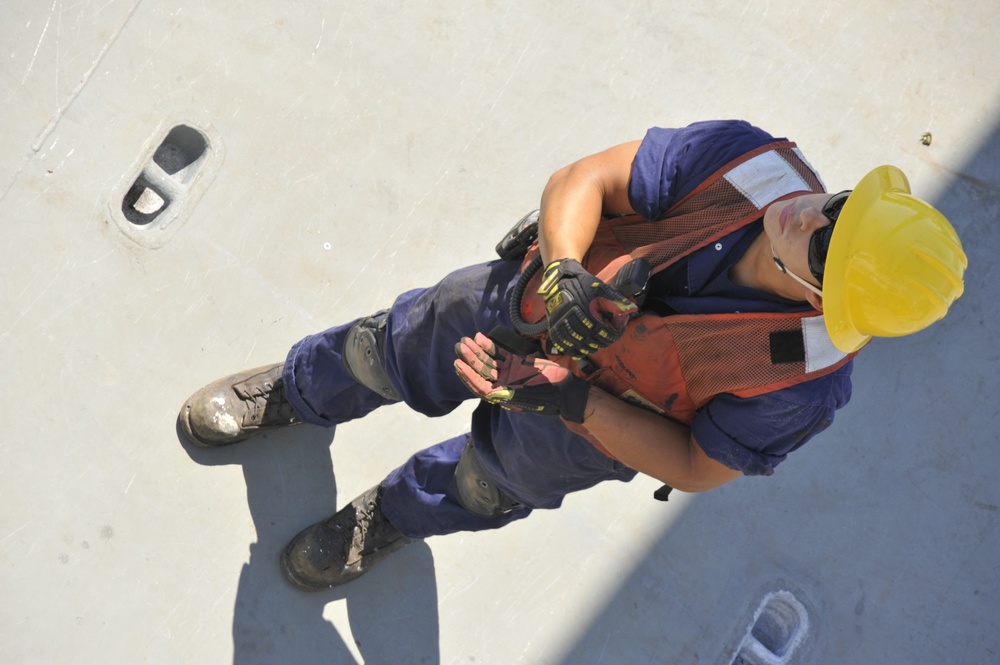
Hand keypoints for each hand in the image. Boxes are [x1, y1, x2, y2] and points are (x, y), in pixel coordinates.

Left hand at [454, 328, 589, 422]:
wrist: (564, 388)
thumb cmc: (546, 393)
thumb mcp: (525, 395)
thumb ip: (506, 393)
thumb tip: (488, 392)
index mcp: (502, 395)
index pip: (479, 386)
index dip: (468, 375)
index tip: (458, 364)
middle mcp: (502, 384)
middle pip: (481, 371)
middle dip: (470, 359)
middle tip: (459, 346)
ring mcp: (509, 373)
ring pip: (488, 362)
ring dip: (476, 351)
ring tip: (465, 340)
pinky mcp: (516, 364)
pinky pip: (499, 355)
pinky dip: (489, 347)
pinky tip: (480, 338)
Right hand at [537, 259, 637, 357]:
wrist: (559, 281)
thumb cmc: (582, 284)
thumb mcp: (601, 288)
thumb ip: (617, 300)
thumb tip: (632, 309)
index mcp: (588, 312)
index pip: (604, 331)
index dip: (613, 335)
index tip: (617, 333)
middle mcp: (576, 321)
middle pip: (593, 340)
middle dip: (603, 341)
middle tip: (607, 340)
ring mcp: (564, 326)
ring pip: (580, 344)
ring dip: (590, 347)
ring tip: (596, 345)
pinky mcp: (555, 328)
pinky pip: (565, 345)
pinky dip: (574, 350)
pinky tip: (581, 351)